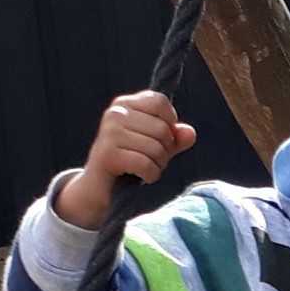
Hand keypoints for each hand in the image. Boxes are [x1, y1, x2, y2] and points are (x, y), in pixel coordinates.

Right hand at [54, 91, 197, 227]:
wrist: (99, 188)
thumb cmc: (130, 163)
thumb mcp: (156, 147)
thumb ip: (175, 139)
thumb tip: (190, 133)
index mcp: (125, 104)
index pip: (161, 102)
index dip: (170, 124)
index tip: (159, 139)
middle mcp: (115, 113)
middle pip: (163, 129)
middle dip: (164, 151)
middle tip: (148, 160)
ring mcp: (110, 133)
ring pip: (157, 148)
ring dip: (158, 165)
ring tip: (143, 169)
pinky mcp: (108, 154)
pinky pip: (146, 164)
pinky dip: (150, 175)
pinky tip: (141, 177)